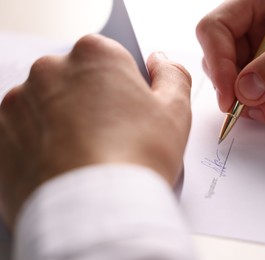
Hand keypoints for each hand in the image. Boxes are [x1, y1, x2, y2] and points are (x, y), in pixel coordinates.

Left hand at [0, 34, 191, 226]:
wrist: (95, 210)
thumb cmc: (137, 158)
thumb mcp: (174, 111)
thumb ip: (173, 75)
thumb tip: (160, 61)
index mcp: (94, 55)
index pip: (107, 61)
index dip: (120, 89)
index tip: (124, 112)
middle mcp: (50, 70)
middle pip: (74, 81)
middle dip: (88, 103)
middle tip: (108, 138)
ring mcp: (18, 102)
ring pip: (45, 107)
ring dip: (60, 124)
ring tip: (83, 156)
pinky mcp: (0, 134)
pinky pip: (21, 134)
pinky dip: (38, 146)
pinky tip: (61, 166)